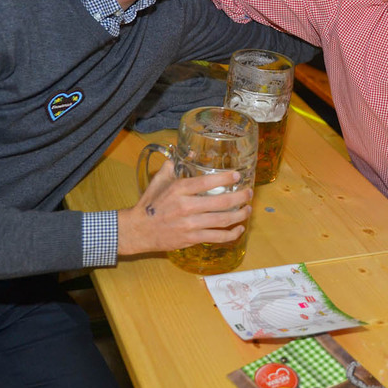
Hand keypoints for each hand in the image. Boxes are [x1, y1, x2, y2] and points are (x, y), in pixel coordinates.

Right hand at [117, 160, 252, 254]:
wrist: (139, 230)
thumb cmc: (150, 203)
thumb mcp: (160, 180)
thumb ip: (174, 164)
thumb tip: (191, 149)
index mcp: (178, 190)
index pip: (206, 182)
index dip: (225, 179)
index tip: (237, 176)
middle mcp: (185, 207)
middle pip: (220, 202)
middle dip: (240, 197)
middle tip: (249, 193)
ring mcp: (189, 224)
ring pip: (222, 220)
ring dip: (239, 215)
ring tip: (248, 209)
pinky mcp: (191, 239)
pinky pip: (216, 237)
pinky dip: (231, 234)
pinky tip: (239, 229)